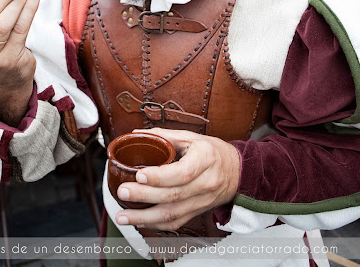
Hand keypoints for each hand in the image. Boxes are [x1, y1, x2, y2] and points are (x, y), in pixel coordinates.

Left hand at [115, 128, 239, 230]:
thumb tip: (137, 135)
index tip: (140, 175)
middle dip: (145, 196)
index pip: (183, 172)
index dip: (160, 176)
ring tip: (122, 216)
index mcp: (206, 159)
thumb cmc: (213, 152)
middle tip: (123, 191)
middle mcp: (206, 183)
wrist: (237, 172)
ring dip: (144, 218)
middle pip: (174, 195)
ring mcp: (202, 201)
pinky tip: (138, 222)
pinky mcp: (197, 212)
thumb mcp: (193, 137)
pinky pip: (175, 223)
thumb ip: (165, 136)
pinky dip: (155, 225)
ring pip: (172, 214)